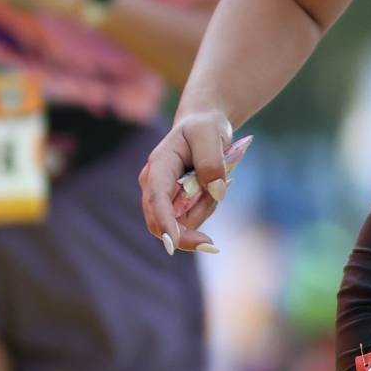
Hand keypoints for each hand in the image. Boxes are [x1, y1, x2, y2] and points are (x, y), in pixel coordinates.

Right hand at [139, 111, 252, 255]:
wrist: (202, 128)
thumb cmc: (204, 127)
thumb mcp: (210, 134)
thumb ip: (212, 160)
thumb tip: (216, 192)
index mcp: (159, 165)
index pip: (157, 197)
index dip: (164, 221)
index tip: (172, 242)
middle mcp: (153, 184)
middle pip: (161, 223)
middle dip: (188, 233)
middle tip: (213, 241)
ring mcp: (161, 197)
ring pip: (181, 224)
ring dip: (204, 210)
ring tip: (218, 180)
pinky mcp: (172, 205)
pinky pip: (189, 221)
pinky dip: (204, 210)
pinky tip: (212, 189)